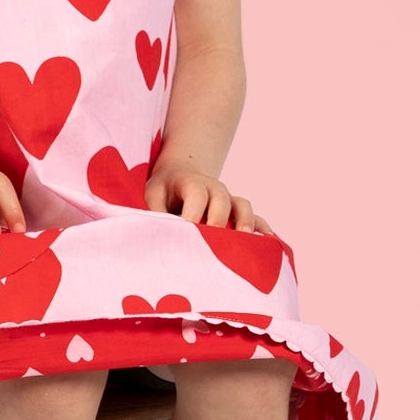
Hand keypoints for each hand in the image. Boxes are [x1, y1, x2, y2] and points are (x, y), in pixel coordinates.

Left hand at [144, 153, 271, 232]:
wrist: (179, 178)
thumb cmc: (162, 193)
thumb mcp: (151, 198)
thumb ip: (155, 214)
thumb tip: (156, 236)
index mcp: (190, 183)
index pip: (196, 193)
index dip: (193, 212)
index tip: (187, 231)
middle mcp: (213, 189)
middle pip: (221, 200)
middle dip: (219, 220)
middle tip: (213, 241)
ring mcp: (228, 200)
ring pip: (242, 206)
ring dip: (245, 223)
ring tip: (244, 240)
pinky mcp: (238, 213)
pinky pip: (255, 218)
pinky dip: (262, 228)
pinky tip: (269, 241)